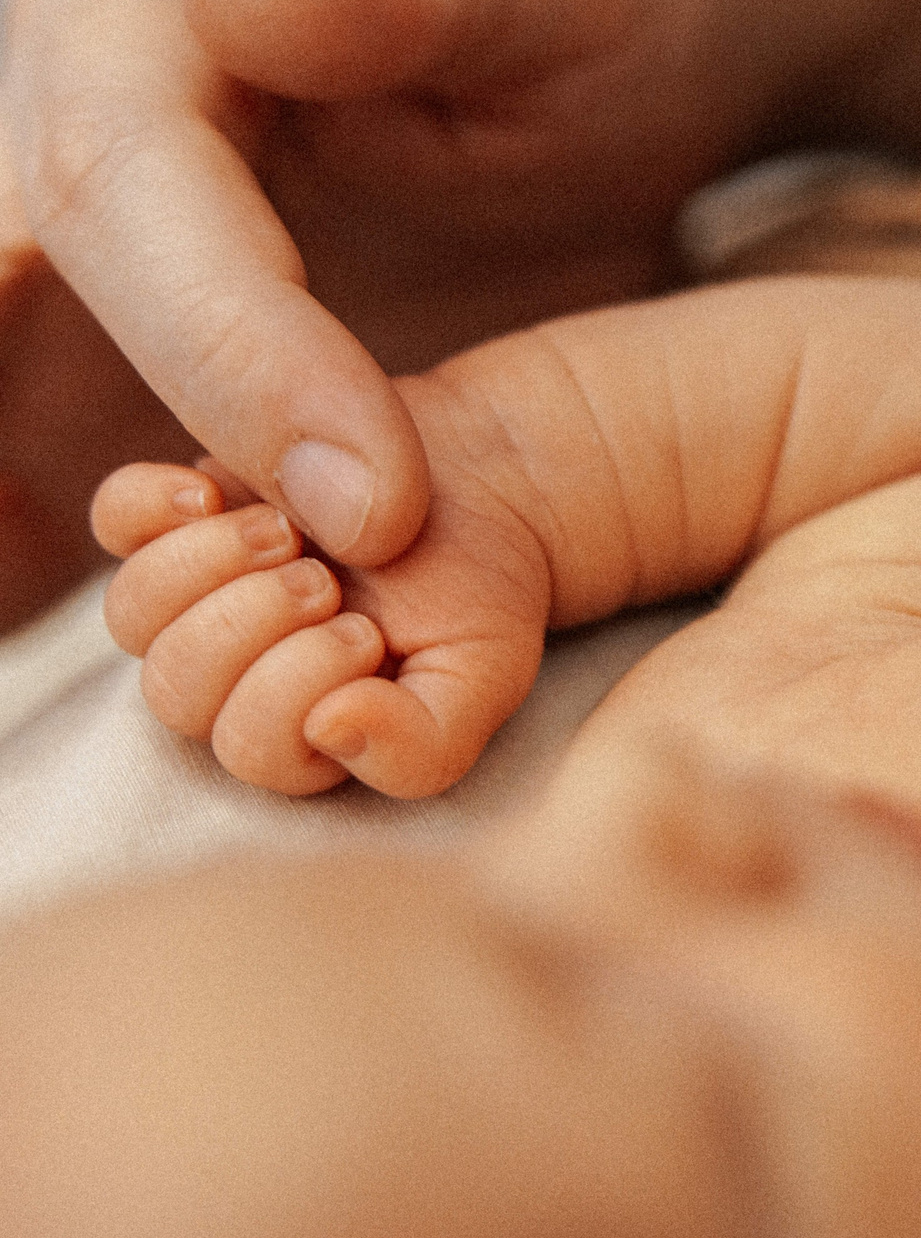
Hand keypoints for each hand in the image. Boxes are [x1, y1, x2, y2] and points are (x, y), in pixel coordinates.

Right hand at [0, 0, 753, 621]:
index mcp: (127, 30)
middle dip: (10, 473)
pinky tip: (39, 676)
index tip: (385, 511)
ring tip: (45, 689)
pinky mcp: (129, 372)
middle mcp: (62, 154)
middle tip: (73, 629)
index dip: (239, 361)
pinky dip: (38, 575)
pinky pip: (47, 479)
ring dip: (9, 550)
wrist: (605, 57)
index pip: (132, 206)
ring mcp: (83, 279)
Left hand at [93, 426, 549, 799]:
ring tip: (286, 533)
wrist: (484, 487)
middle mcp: (230, 681)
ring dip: (211, 567)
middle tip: (326, 582)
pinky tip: (222, 495)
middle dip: (258, 625)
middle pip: (178, 690)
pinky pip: (117, 519)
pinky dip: (158, 505)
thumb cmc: (480, 593)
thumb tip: (327, 731)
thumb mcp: (487, 678)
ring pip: (133, 615)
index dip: (302, 689)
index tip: (368, 633)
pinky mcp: (176, 523)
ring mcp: (194, 600)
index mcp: (301, 737)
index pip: (253, 749)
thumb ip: (426, 746)